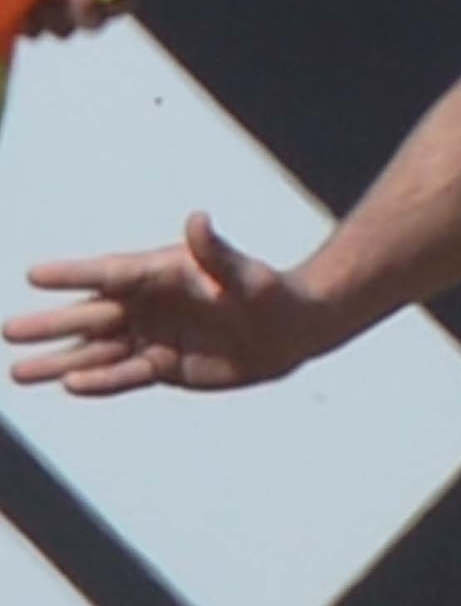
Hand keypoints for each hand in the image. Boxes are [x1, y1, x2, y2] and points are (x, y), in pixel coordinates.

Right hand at [8, 214, 339, 394]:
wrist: (288, 330)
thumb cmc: (267, 290)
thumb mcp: (244, 273)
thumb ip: (215, 251)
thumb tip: (197, 219)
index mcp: (159, 273)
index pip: (109, 273)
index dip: (74, 275)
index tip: (35, 274)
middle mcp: (146, 305)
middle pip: (90, 316)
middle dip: (51, 324)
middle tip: (8, 331)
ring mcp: (150, 337)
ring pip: (96, 352)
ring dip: (59, 361)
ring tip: (18, 371)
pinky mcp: (161, 366)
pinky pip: (124, 376)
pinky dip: (99, 383)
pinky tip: (70, 386)